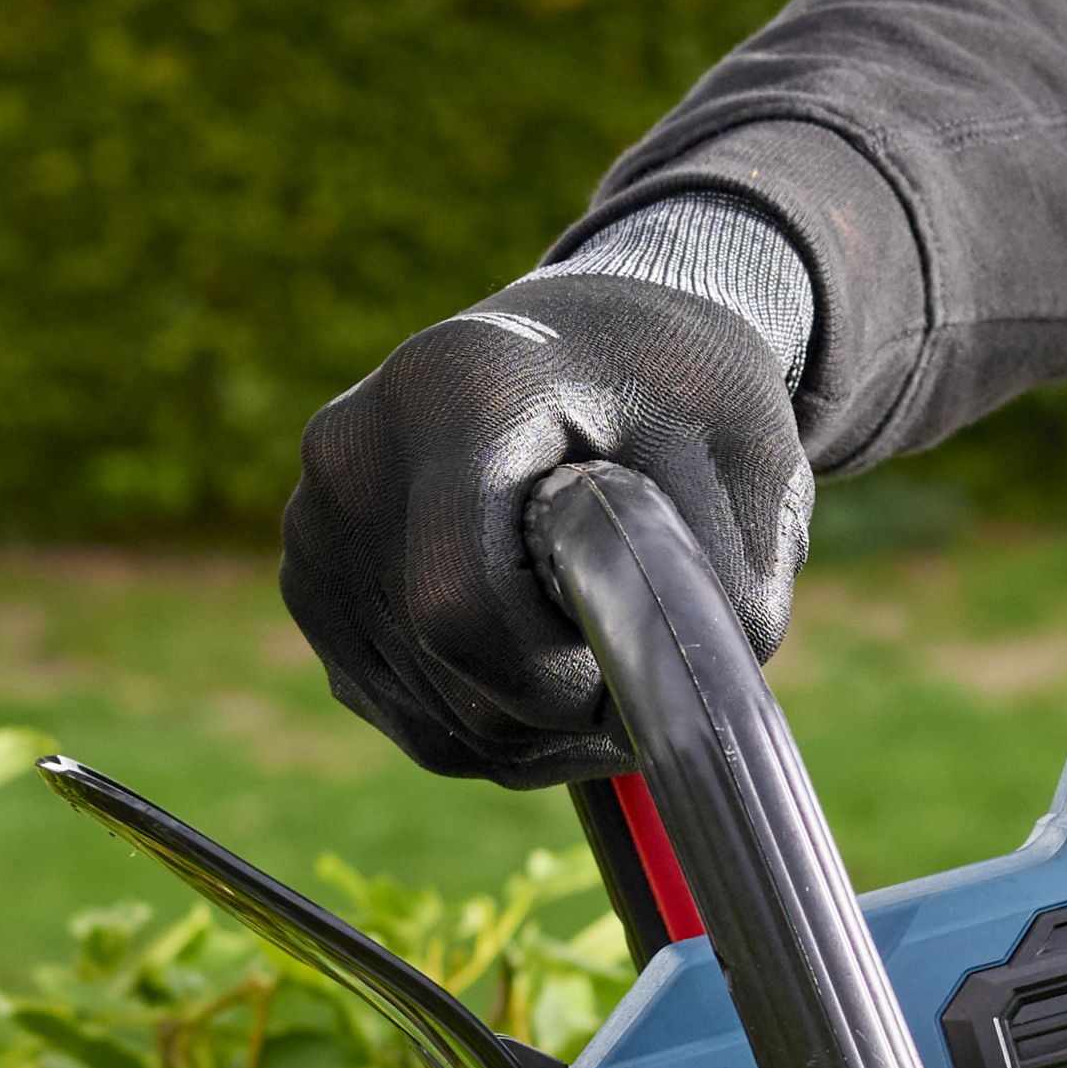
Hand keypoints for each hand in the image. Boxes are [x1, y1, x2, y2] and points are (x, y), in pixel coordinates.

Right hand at [282, 270, 811, 784]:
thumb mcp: (753, 458)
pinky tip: (547, 660)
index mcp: (458, 393)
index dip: (563, 683)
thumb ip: (726, 588)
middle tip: (641, 671)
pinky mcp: (313, 584)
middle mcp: (354, 452)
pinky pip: (408, 715)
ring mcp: (316, 523)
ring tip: (604, 652)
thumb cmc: (680, 391)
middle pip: (450, 674)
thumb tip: (670, 720)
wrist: (593, 339)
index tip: (639, 663)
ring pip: (434, 716)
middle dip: (563, 712)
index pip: (465, 608)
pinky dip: (490, 721)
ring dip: (536, 728)